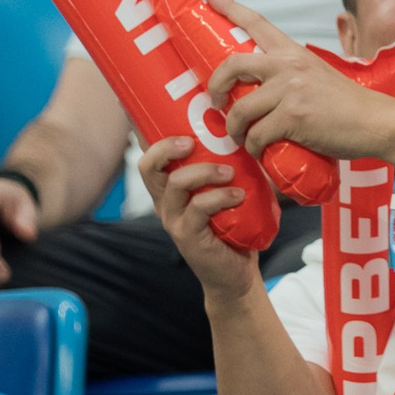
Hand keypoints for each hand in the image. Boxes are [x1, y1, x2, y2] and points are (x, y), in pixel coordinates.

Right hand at [139, 137, 262, 306]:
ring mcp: (174, 220)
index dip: (152, 136)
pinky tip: (239, 196)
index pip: (149, 157)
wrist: (234, 273)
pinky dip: (220, 197)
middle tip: (192, 141)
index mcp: (168, 189)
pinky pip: (198, 208)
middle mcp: (164, 202)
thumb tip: (245, 133)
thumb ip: (224, 167)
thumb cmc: (232, 226)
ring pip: (176, 184)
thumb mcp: (223, 191)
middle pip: (149, 167)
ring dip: (205, 172)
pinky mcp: (188, 236)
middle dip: (168, 147)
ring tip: (230, 173)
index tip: (173, 120)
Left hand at [206, 0, 394, 162]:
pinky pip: (257, 135)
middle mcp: (289, 65)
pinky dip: (255, 148)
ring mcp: (290, 90)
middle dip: (215, 86)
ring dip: (234, 129)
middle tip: (217, 102)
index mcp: (294, 53)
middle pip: (232, 65)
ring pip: (240, 110)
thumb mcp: (316, 76)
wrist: (376, 122)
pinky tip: (262, 151)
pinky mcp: (293, 116)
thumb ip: (290, 76)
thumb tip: (260, 91)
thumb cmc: (347, 105)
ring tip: (242, 138)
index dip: (230, 7)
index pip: (256, 22)